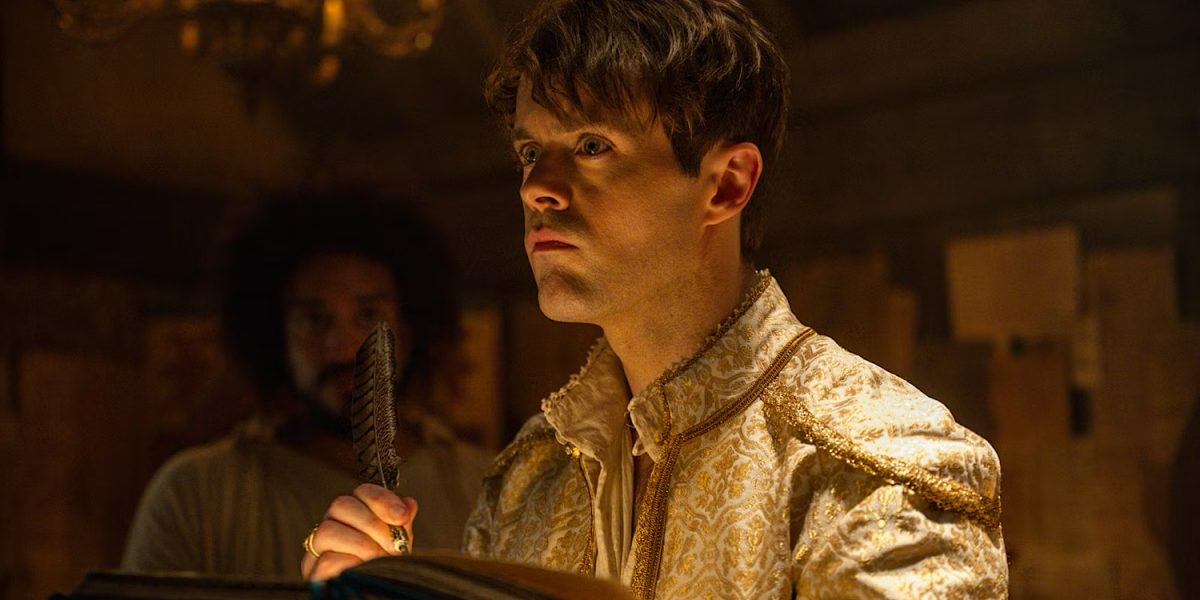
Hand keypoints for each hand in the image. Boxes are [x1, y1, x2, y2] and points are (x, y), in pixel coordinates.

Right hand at [301, 483, 417, 580]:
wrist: (372, 594)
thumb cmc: (382, 570)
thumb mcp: (397, 546)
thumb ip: (401, 526)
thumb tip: (409, 504)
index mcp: (353, 516)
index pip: (362, 492)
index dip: (382, 500)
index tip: (401, 516)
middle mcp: (332, 526)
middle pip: (341, 505)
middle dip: (372, 523)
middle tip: (392, 544)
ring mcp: (318, 550)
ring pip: (327, 530)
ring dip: (360, 544)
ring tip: (378, 558)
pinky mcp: (313, 572)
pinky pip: (326, 560)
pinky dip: (349, 563)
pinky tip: (363, 568)